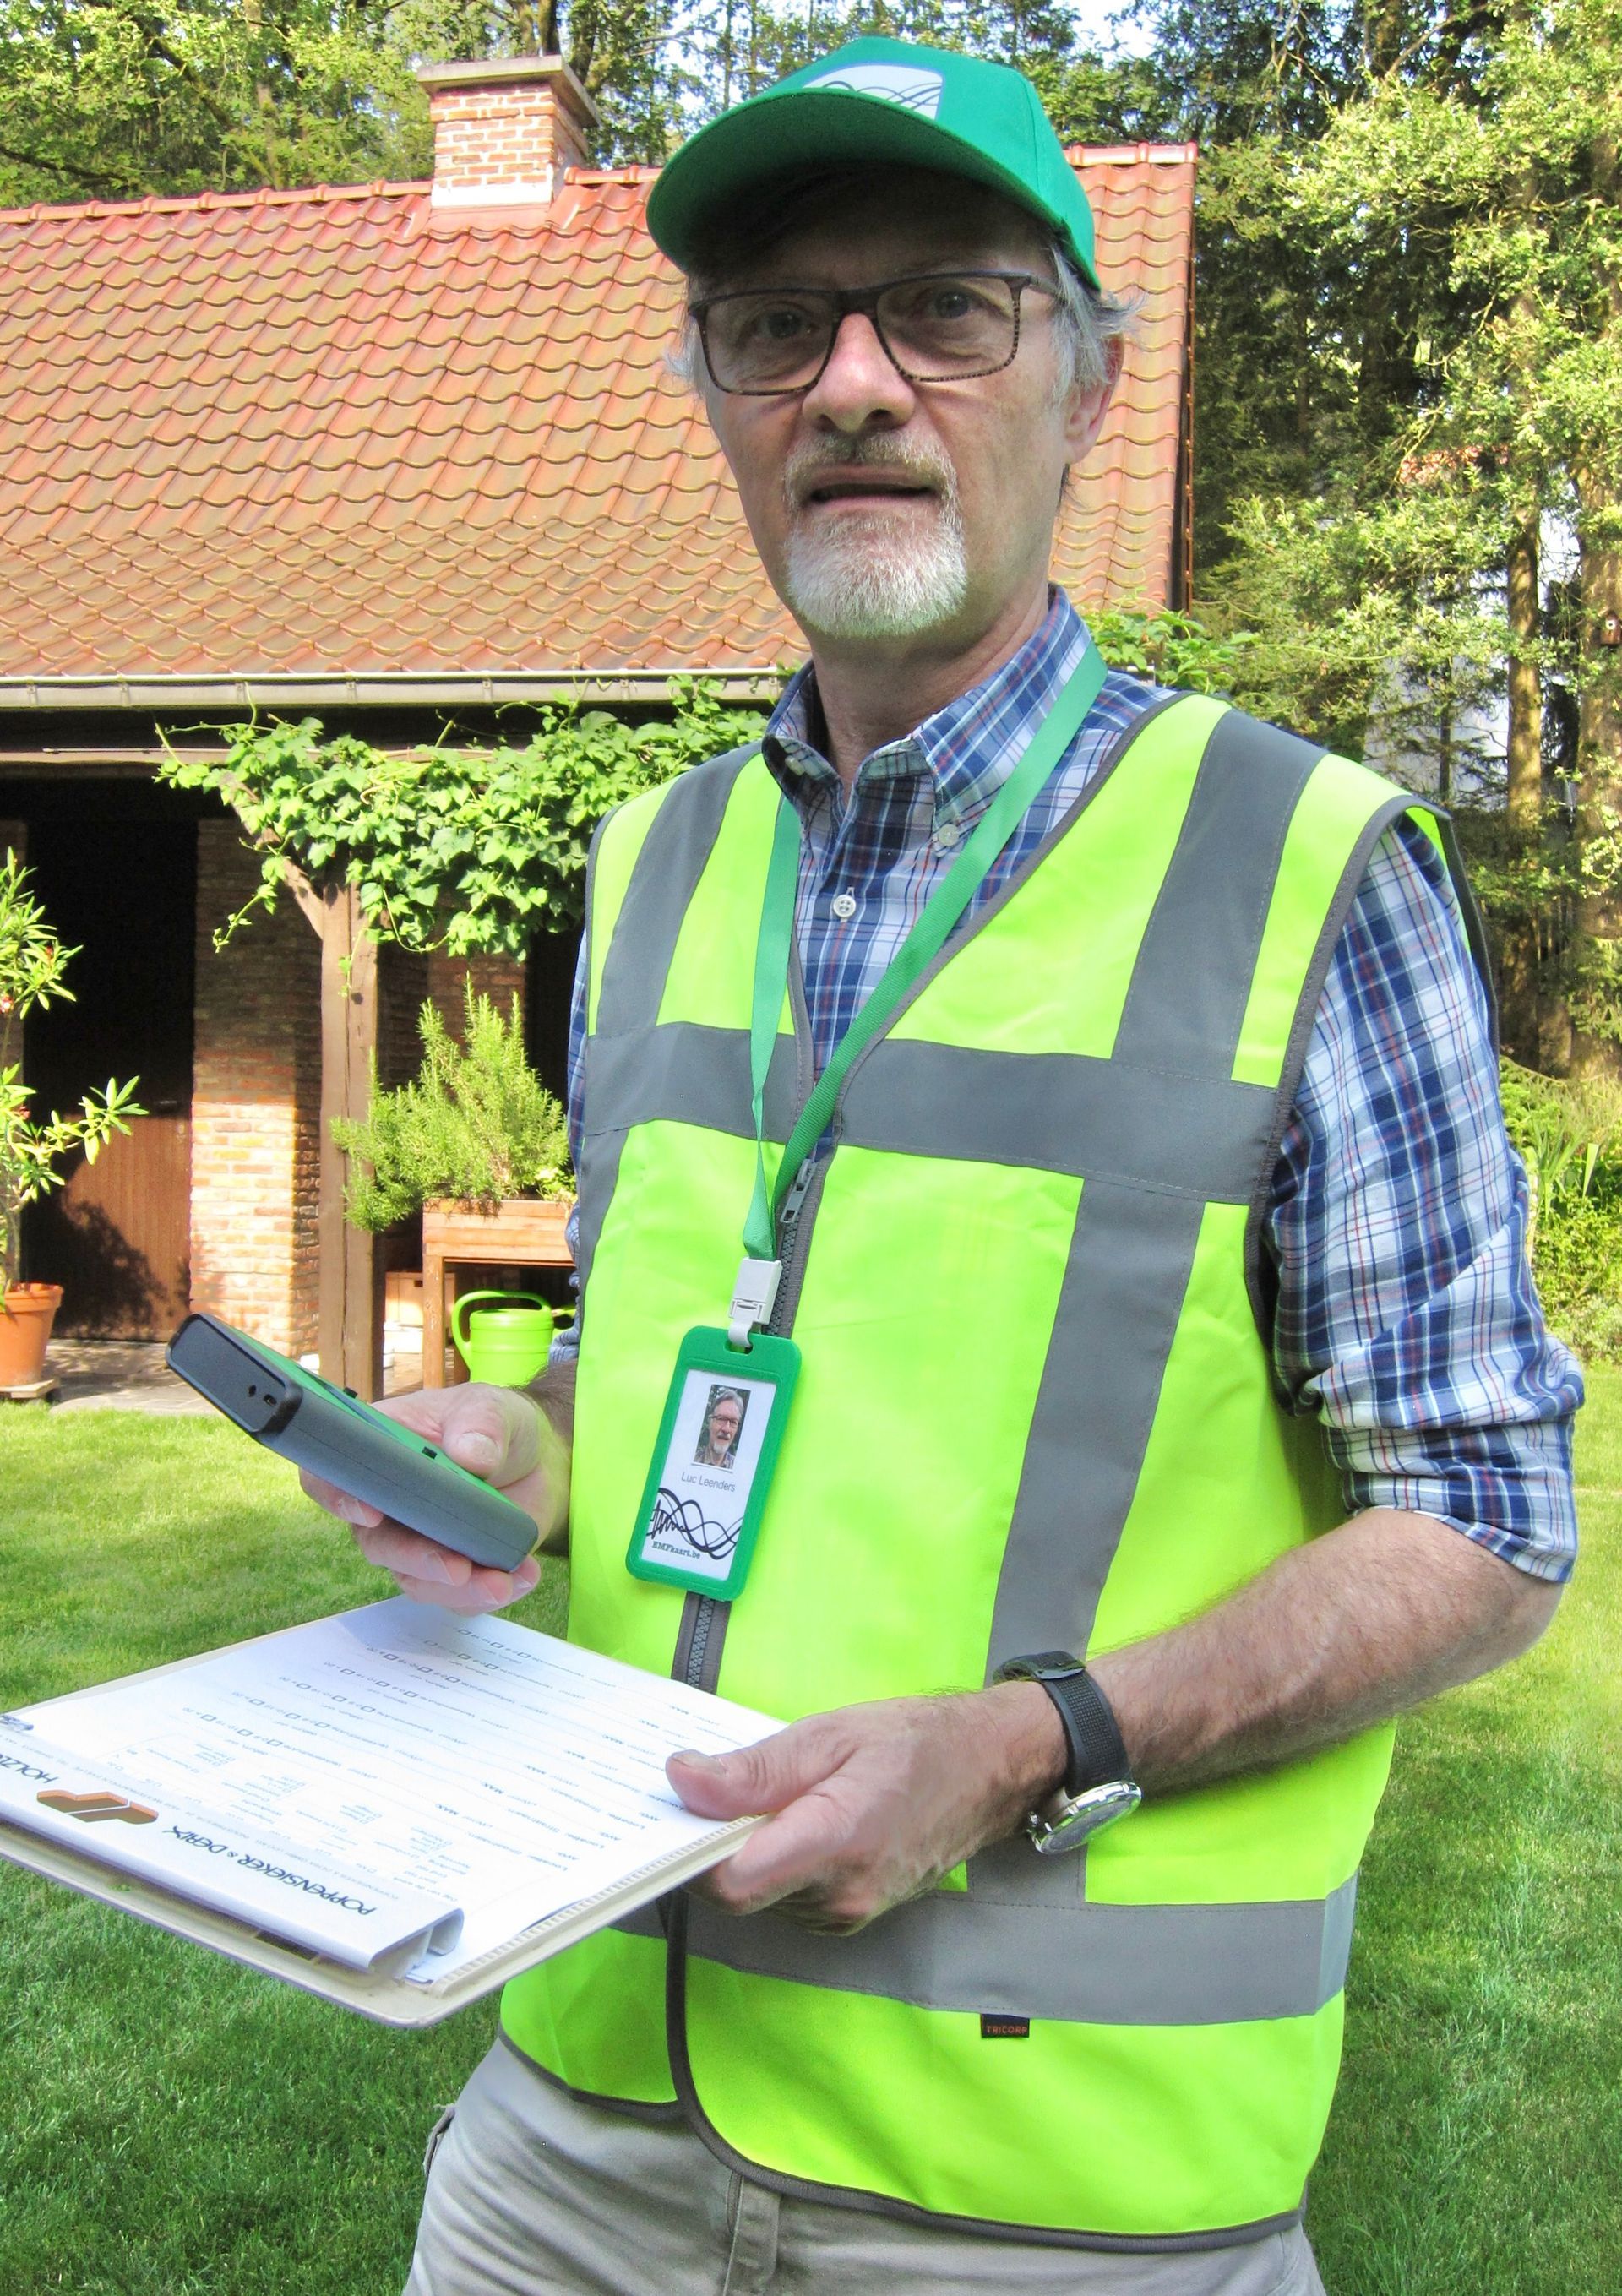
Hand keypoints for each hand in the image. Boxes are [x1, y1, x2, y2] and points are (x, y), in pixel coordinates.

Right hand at [298, 1383, 564, 1612]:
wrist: (536, 1460)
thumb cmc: (495, 1425)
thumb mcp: (492, 1408)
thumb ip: (481, 1425)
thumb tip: (470, 1457)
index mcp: (376, 1452)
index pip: (329, 1476)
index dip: (337, 1496)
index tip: (371, 1512)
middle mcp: (385, 1504)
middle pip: (376, 1543)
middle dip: (416, 1559)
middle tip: (455, 1567)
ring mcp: (414, 1541)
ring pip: (416, 1579)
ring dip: (458, 1588)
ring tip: (502, 1582)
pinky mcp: (449, 1569)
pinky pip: (454, 1596)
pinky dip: (487, 1594)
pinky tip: (523, 1576)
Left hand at [667, 1683, 1065, 1931]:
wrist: (987, 1772)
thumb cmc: (913, 1743)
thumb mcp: (828, 1735)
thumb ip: (753, 1770)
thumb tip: (681, 1780)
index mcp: (835, 1845)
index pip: (731, 1882)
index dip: (688, 1853)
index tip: (672, 1810)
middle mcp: (838, 1897)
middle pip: (736, 1893)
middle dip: (706, 1848)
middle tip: (695, 1791)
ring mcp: (846, 1915)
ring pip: (758, 1897)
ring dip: (739, 1855)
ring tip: (745, 1797)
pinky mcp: (848, 1916)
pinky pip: (784, 1899)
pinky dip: (768, 1863)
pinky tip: (776, 1821)